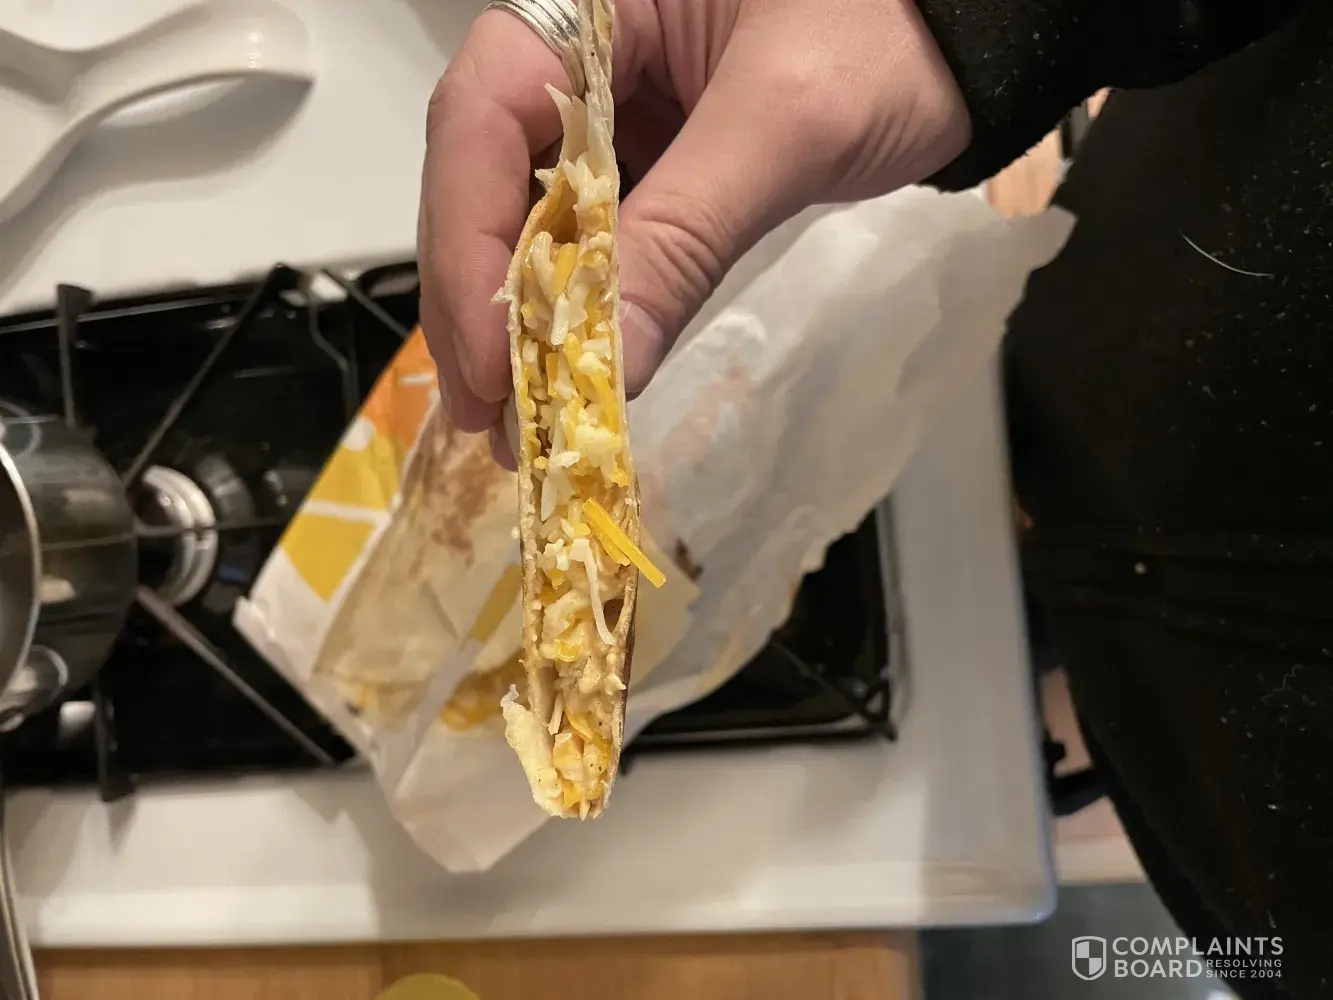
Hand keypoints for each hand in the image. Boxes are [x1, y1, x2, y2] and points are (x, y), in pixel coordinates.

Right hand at [418, 0, 969, 464]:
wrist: (976, 37)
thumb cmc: (893, 34)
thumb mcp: (785, 125)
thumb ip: (685, 234)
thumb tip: (605, 367)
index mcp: (584, 0)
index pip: (480, 114)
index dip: (468, 241)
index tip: (488, 356)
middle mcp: (575, 45)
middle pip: (487, 171)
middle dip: (482, 296)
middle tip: (488, 413)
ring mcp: (610, 104)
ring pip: (532, 209)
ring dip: (522, 310)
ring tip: (520, 409)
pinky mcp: (649, 153)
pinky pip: (596, 229)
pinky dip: (585, 298)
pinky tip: (577, 359)